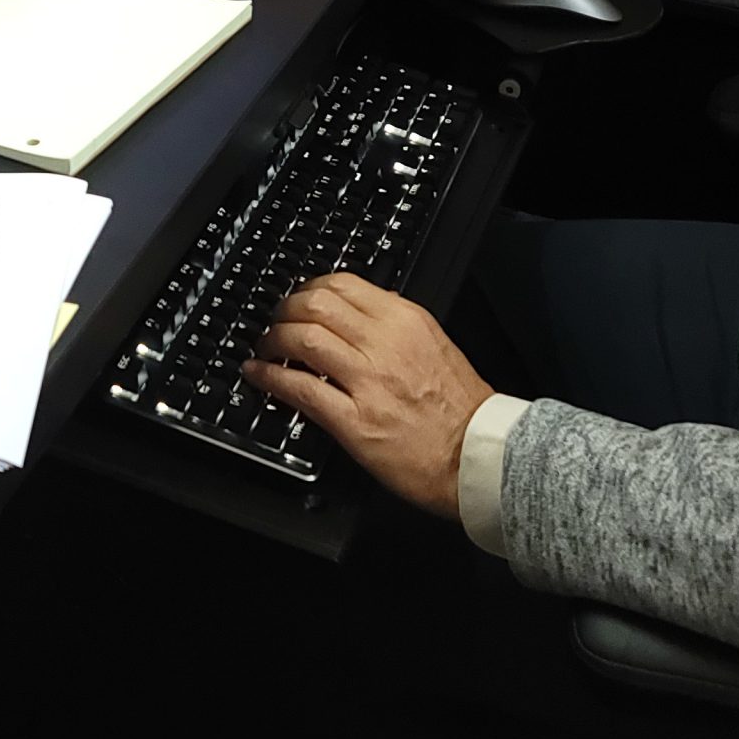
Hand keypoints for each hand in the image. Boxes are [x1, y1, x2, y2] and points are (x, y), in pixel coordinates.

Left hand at [244, 273, 492, 518]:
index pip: (343, 283)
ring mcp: (368, 381)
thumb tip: (359, 316)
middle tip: (275, 320)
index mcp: (406, 321)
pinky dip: (271, 377)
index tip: (298, 298)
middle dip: (285, 309)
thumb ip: (396, 328)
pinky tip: (260, 375)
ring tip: (265, 346)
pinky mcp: (354, 421)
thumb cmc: (462, 409)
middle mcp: (385, 343)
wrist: (478, 455)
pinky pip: (300, 389)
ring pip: (303, 338)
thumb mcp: (435, 345)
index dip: (308, 288)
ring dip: (273, 339)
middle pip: (316, 305)